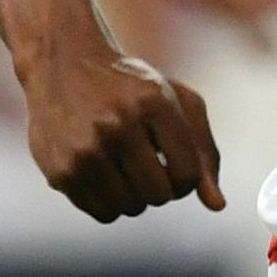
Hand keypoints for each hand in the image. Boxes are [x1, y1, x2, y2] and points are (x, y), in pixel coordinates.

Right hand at [16, 27, 222, 220]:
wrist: (61, 62)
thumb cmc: (129, 87)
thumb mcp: (176, 102)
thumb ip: (204, 151)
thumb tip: (216, 206)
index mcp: (153, 104)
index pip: (187, 176)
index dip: (186, 179)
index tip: (172, 164)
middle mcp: (117, 125)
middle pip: (159, 196)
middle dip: (159, 187)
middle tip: (145, 165)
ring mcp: (85, 148)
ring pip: (130, 208)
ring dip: (133, 196)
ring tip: (122, 167)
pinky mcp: (60, 169)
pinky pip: (103, 213)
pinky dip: (108, 202)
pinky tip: (101, 173)